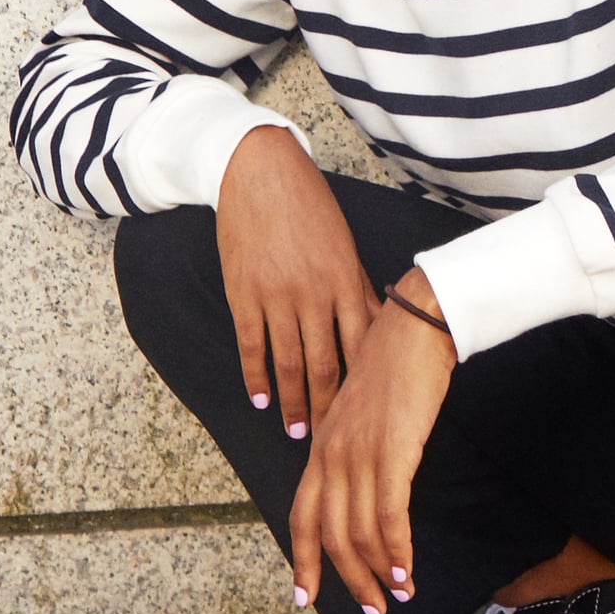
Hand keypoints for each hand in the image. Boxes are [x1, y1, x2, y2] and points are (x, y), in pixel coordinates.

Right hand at [215, 127, 377, 438]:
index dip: (364, 387)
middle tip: (331, 440)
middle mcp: (314, 293)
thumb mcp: (342, 244)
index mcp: (345, 281)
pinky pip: (253, 345)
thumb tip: (370, 325)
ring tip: (297, 431)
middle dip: (330, 408)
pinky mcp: (244, 294)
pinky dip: (257, 377)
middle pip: (327, 365)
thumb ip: (355, 287)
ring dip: (295, 402)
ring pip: (290, 362)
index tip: (368, 415)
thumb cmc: (308, 205)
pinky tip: (262, 400)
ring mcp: (277, 296)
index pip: (361, 347)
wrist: (259, 172)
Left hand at [289, 272, 456, 613]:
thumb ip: (358, 450)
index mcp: (322, 445)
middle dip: (348, 580)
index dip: (303, 560)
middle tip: (371, 610)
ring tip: (396, 596)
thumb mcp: (365, 413)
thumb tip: (370, 487)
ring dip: (378, 572)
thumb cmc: (396, 365)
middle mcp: (331, 454)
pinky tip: (407, 571)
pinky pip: (388, 515)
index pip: (301, 514)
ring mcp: (358, 453)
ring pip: (358, 532)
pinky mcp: (392, 452)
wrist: (415, 327)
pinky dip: (396, 549)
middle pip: (328, 534)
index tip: (305, 597)